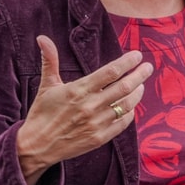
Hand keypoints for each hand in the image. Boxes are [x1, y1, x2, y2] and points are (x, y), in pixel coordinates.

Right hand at [16, 35, 153, 184]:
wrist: (36, 146)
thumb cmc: (41, 113)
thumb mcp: (47, 85)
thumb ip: (50, 61)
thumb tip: (42, 38)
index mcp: (79, 90)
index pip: (111, 72)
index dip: (127, 62)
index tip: (137, 55)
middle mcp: (90, 106)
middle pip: (124, 87)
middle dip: (140, 74)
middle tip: (148, 67)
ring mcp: (97, 123)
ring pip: (127, 104)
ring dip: (138, 93)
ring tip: (141, 85)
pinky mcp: (100, 138)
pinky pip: (123, 123)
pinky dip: (130, 113)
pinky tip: (131, 106)